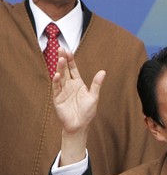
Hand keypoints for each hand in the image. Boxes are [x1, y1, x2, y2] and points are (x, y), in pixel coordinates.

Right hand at [52, 49, 104, 164]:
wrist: (79, 125)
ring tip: (59, 59)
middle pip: (65, 69)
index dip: (70, 60)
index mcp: (78, 83)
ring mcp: (62, 91)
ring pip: (60, 77)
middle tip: (60, 49)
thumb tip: (103, 71)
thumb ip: (96, 84)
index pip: (73, 69)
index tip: (68, 51)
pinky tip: (57, 75)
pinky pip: (56, 88)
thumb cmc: (87, 111)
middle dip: (62, 60)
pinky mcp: (57, 98)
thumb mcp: (94, 96)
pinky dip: (56, 81)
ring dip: (59, 68)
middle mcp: (69, 85)